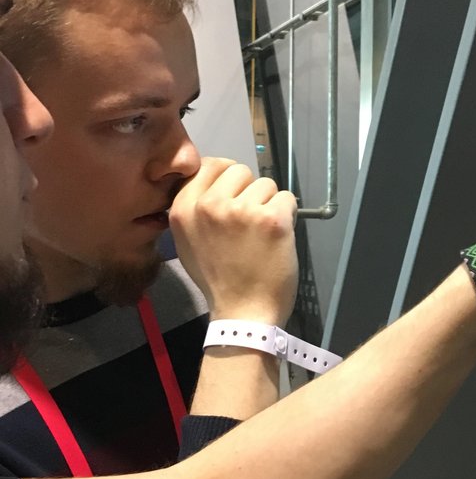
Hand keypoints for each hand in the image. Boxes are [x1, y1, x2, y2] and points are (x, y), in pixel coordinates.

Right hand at [169, 157, 298, 324]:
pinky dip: (288, 216)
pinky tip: (277, 238)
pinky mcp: (271, 219)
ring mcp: (241, 211)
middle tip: (248, 223)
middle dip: (249, 191)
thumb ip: (195, 209)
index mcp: (184, 208)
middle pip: (240, 170)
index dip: (227, 178)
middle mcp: (209, 205)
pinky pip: (287, 198)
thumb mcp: (189, 241)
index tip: (234, 195)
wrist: (243, 313)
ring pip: (266, 184)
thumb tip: (213, 179)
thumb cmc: (219, 279)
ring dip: (269, 205)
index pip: (210, 164)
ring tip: (261, 235)